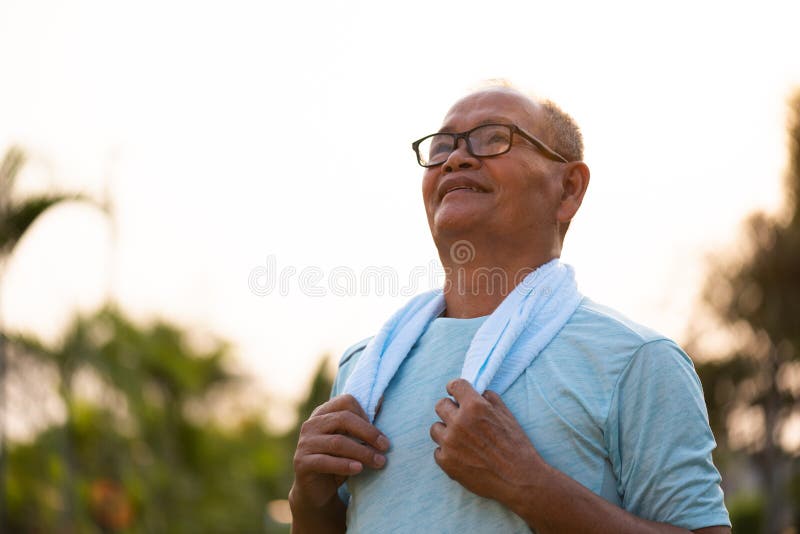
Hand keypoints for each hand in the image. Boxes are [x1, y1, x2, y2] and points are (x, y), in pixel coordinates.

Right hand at [290, 394, 389, 513]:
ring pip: (337, 442)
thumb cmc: (338, 462)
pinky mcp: (302, 462)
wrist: (316, 493)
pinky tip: (359, 469)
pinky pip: (325, 461)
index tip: (380, 434)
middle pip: (343, 419)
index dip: (365, 414)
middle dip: (368, 433)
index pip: (346, 402)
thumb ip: (363, 423)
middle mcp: (311, 424)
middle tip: (386, 447)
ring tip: (379, 462)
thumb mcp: (351, 441)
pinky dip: (345, 465)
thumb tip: (382, 399)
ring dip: (363, 452)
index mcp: (323, 413)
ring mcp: (305, 443)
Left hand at [429, 379, 542, 503]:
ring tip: (461, 440)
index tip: (456, 394)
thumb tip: (476, 392)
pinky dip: (448, 452)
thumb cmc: (515, 446)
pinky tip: (462, 456)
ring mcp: (450, 443)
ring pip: (436, 428)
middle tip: (461, 419)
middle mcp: (458, 422)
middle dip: (450, 410)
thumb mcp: (506, 414)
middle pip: (440, 405)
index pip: (455, 385)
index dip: (455, 389)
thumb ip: (488, 399)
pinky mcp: (446, 462)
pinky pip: (438, 451)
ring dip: (446, 431)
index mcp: (474, 407)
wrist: (518, 479)